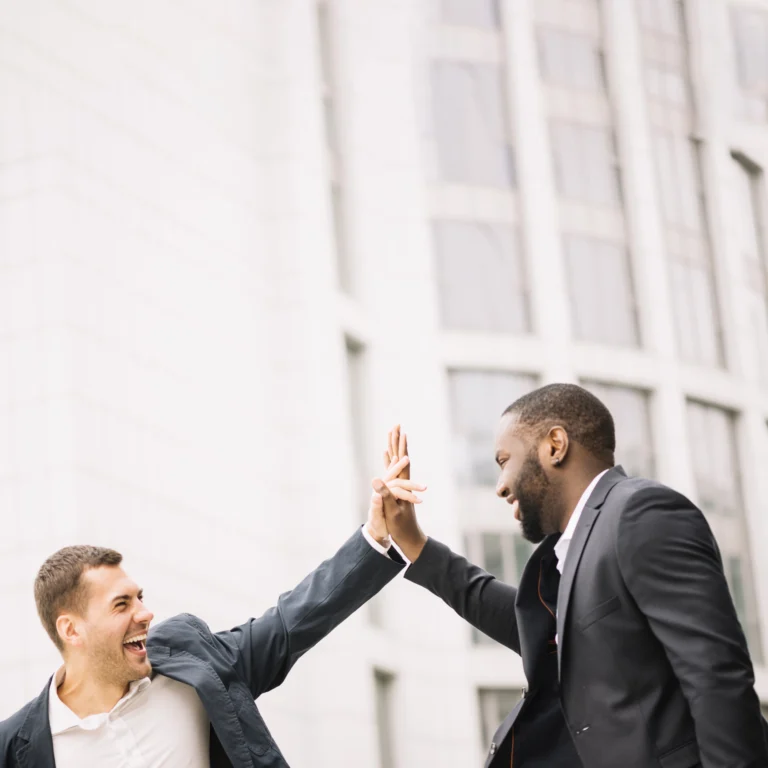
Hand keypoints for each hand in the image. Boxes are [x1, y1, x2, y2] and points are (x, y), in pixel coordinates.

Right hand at [372, 426, 427, 561]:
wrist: (411, 540)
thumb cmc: (401, 528)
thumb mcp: (392, 513)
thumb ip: (385, 496)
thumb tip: (376, 480)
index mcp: (400, 486)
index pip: (401, 461)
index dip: (399, 446)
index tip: (399, 431)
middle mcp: (402, 483)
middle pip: (400, 457)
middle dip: (397, 441)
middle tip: (397, 425)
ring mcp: (399, 488)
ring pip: (397, 464)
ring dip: (394, 449)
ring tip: (393, 435)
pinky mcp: (396, 493)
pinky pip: (392, 473)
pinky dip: (390, 462)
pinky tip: (388, 458)